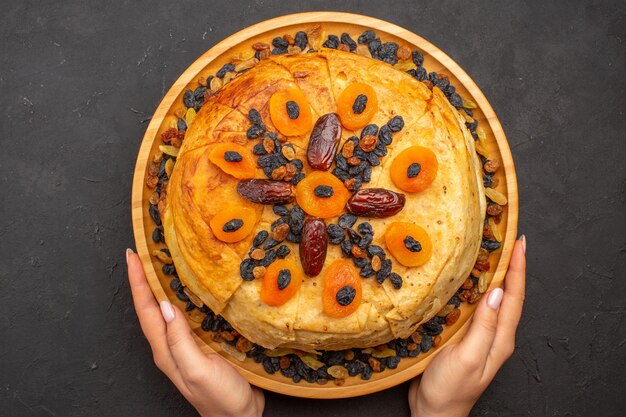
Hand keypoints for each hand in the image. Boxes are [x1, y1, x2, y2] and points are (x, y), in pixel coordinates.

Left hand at [126, 249, 264, 416]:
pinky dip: (182, 298)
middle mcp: (171, 346)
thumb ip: (179, 340)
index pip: (146, 310)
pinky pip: (186, 316)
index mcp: (166, 350)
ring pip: (167, 310)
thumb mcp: (197, 370)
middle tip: (140, 253)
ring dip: (159, 286)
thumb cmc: (220, 399)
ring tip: (158, 264)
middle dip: (143, 279)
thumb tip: (165, 306)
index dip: (138, 282)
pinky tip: (190, 290)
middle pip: (151, 307)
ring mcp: (187, 346)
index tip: (132, 257)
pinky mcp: (203, 345)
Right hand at [408, 236, 525, 416]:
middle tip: (505, 239)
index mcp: (500, 338)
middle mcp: (493, 334)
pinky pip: (472, 307)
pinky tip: (463, 279)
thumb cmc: (450, 389)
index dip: (518, 268)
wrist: (433, 412)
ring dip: (492, 274)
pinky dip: (472, 288)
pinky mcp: (462, 336)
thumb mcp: (469, 357)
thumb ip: (484, 326)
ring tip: (488, 251)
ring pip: (490, 299)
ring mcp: (478, 335)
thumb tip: (496, 292)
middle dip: (509, 266)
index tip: (519, 243)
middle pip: (507, 294)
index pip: (514, 297)